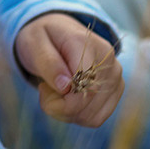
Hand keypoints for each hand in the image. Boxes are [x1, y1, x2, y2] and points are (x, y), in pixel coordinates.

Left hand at [15, 12, 123, 126]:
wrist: (56, 33)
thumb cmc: (42, 37)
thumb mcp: (34, 43)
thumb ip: (48, 62)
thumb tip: (65, 87)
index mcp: (85, 43)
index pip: (84, 83)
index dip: (63, 98)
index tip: (42, 90)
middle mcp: (107, 59)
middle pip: (89, 102)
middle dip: (60, 106)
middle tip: (43, 90)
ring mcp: (115, 76)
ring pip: (93, 115)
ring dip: (67, 112)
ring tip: (54, 92)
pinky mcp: (115, 90)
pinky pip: (97, 117)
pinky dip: (77, 115)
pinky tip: (65, 99)